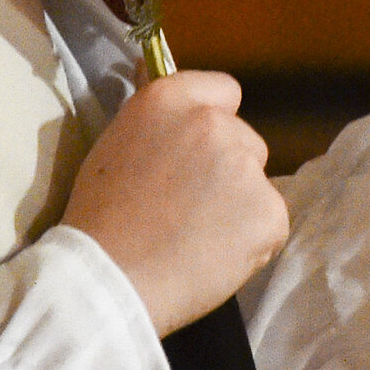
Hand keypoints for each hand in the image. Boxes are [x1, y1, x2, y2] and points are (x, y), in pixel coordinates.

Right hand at [63, 71, 288, 335]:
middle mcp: (214, 123)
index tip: (197, 149)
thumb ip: (158, 123)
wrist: (109, 279)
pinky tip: (213, 257)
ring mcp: (246, 166)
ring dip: (239, 206)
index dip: (213, 119)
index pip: (224, 90)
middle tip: (188, 207)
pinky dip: (252, 242)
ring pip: (256, 184)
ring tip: (196, 239)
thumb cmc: (100, 220)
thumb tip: (172, 95)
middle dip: (226, 169)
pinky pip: (269, 224)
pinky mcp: (269, 211)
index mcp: (171, 99)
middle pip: (244, 140)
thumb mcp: (117, 145)